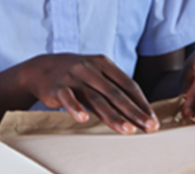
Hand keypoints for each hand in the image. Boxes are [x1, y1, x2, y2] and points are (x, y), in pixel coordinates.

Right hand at [18, 54, 158, 134]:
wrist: (41, 67)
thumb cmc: (75, 74)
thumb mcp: (96, 73)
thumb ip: (114, 86)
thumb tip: (139, 109)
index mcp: (103, 64)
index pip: (128, 84)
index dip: (142, 103)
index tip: (153, 119)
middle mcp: (90, 68)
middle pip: (116, 93)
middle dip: (134, 112)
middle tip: (149, 127)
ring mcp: (73, 77)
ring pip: (96, 98)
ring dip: (113, 116)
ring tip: (127, 130)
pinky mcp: (57, 87)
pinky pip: (68, 98)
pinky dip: (75, 108)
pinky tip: (84, 119)